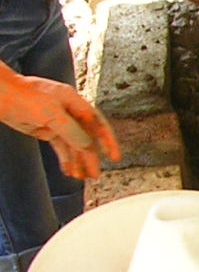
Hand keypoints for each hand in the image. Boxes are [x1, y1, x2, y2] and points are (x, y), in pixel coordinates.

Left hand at [0, 73, 120, 178]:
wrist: (0, 95)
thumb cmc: (23, 96)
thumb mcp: (51, 114)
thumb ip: (72, 131)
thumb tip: (88, 146)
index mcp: (75, 102)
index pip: (98, 124)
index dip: (108, 141)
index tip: (114, 157)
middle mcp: (69, 112)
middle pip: (86, 137)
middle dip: (91, 156)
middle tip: (95, 173)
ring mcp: (57, 121)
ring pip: (73, 144)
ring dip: (78, 160)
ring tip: (83, 176)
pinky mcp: (46, 129)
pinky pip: (60, 147)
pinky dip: (65, 159)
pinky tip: (69, 169)